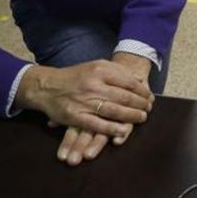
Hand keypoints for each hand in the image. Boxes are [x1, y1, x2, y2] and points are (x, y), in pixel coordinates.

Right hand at [14, 60, 153, 141]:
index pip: (128, 81)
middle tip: (149, 108)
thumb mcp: (95, 66)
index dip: (142, 90)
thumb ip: (116, 71)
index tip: (149, 96)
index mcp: (99, 70)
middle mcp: (93, 84)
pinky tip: (123, 131)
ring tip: (142, 118)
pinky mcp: (76, 116)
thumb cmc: (75, 76)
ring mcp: (84, 101)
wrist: (47, 86)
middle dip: (140, 104)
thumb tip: (139, 79)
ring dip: (131, 116)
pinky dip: (112, 129)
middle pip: (124, 96)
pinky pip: (98, 125)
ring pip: (114, 110)